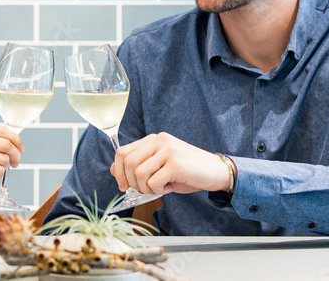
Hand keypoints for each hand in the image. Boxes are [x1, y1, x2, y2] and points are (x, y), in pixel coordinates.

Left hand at [110, 132, 231, 195]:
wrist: (216, 171)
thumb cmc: (187, 171)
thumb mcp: (159, 166)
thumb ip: (138, 165)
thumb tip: (113, 169)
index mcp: (153, 139)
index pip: (123, 152)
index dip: (118, 171)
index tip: (123, 185)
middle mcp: (159, 140)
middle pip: (128, 162)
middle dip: (131, 182)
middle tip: (143, 190)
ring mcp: (168, 151)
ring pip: (139, 173)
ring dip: (145, 188)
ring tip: (159, 187)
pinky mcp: (176, 164)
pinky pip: (154, 182)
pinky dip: (158, 190)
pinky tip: (169, 187)